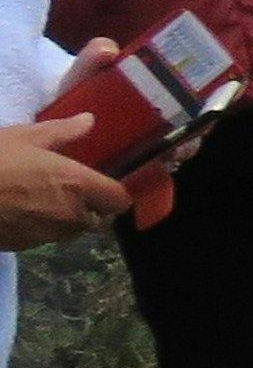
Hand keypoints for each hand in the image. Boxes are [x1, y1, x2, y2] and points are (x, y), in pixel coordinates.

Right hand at [0, 114, 129, 252]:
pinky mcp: (24, 247)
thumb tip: (89, 121)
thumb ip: (62, 132)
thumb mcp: (25, 137)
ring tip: (39, 197)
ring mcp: (46, 235)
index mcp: (77, 185)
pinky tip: (19, 210)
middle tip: (68, 188)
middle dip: (88, 207)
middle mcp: (69, 215)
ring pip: (70, 231)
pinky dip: (40, 227)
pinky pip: (44, 238)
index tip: (105, 183)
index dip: (115, 193)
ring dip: (64, 218)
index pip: (119, 200)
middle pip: (96, 219)